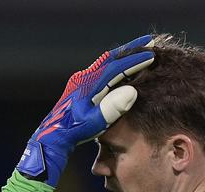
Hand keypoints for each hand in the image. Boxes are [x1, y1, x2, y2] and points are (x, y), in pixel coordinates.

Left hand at [17, 35, 154, 186]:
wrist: (53, 136)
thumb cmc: (74, 131)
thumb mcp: (94, 122)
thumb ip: (112, 108)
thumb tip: (132, 91)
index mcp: (88, 83)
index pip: (116, 66)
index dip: (135, 60)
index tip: (151, 55)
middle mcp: (84, 77)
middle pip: (111, 58)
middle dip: (131, 50)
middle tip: (149, 42)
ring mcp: (81, 81)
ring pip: (106, 63)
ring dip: (123, 57)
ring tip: (139, 51)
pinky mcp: (80, 87)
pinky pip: (101, 70)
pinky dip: (115, 66)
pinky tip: (122, 69)